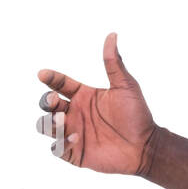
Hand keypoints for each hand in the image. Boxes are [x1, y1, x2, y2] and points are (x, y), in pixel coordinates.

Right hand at [36, 32, 157, 174]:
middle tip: (54, 101)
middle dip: (46, 101)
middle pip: (47, 104)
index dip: (50, 78)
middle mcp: (75, 113)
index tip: (43, 74)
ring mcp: (73, 133)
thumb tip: (112, 35)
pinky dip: (60, 143)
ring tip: (61, 120)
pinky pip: (57, 148)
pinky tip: (75, 138)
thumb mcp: (125, 86)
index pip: (60, 84)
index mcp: (83, 95)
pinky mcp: (75, 153)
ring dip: (48, 123)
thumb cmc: (137, 115)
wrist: (145, 146)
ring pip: (45, 126)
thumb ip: (114, 63)